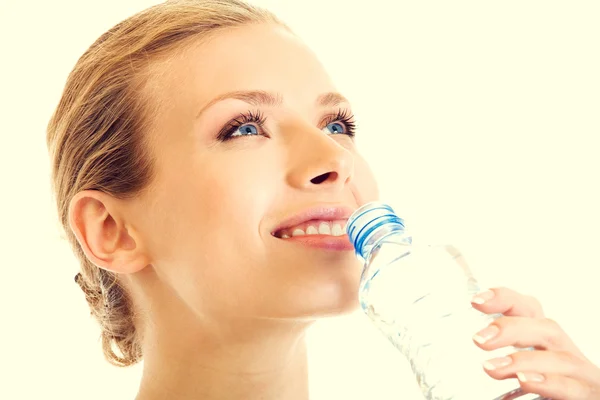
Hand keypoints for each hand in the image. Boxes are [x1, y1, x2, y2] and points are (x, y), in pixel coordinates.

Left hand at [470, 287, 599, 398]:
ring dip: (523, 360)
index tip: (477, 301)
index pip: (529, 310)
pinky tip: (526, 381)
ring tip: (491, 368)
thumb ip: (503, 363)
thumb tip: (476, 361)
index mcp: (547, 341)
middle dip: (511, 328)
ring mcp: (583, 374)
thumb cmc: (552, 389)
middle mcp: (566, 352)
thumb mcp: (524, 370)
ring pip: (560, 358)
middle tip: (479, 339)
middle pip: (546, 328)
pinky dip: (549, 382)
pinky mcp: (591, 393)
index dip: (505, 300)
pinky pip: (573, 387)